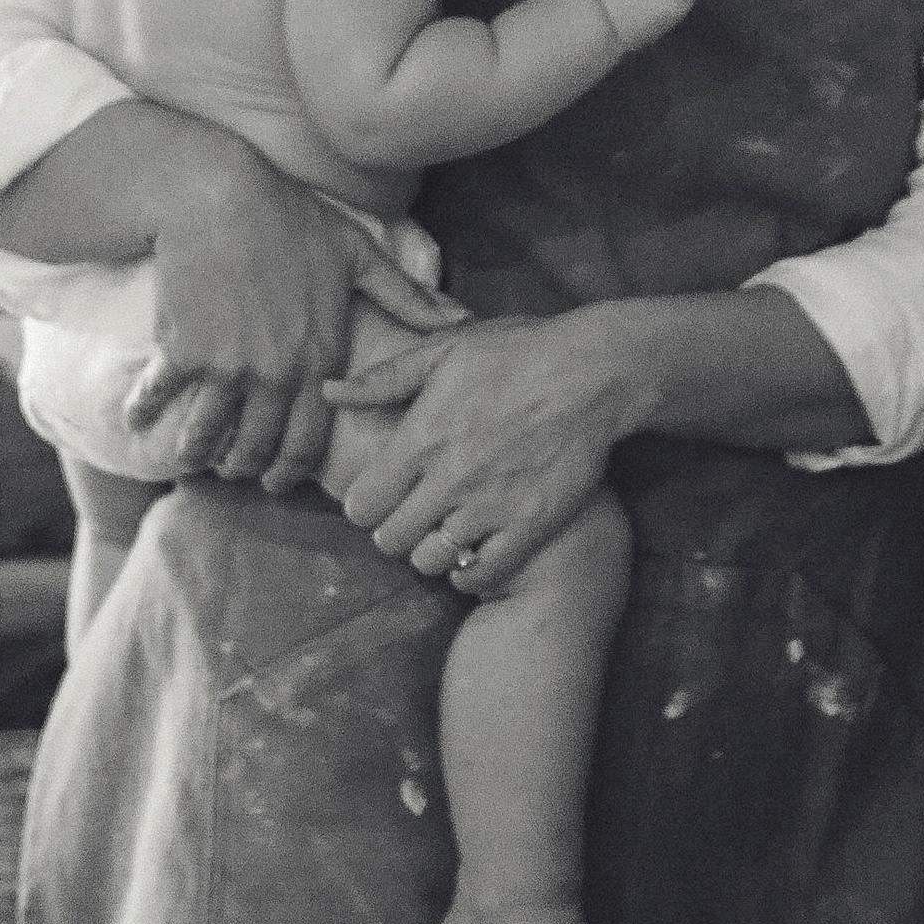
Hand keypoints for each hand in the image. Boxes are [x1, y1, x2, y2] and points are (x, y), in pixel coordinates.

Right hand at [120, 149, 463, 491]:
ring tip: (194, 454)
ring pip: (211, 438)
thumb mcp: (357, 254)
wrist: (217, 194)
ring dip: (200, 453)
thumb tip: (464, 321)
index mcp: (320, 356)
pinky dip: (145, 415)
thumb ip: (408, 297)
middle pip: (259, 448)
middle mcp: (277, 374)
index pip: (311, 439)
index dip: (293, 468)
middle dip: (247, 468)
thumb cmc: (290, 219)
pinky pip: (160, 401)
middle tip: (236, 471)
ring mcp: (229, 369)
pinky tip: (139, 418)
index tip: (279, 477)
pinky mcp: (184, 353)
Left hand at [328, 310, 637, 597]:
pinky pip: (480, 574)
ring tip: (443, 530)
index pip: (362, 504)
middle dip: (392, 530)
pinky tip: (474, 550)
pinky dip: (470, 571)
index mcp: (422, 437)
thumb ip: (384, 379)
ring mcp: (490, 508)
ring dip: (430, 550)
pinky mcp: (529, 527)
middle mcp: (449, 479)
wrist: (595, 372)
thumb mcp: (445, 349)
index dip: (365, 503)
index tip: (379, 494)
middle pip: (389, 540)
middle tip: (410, 514)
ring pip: (430, 561)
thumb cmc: (518, 352)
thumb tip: (328, 391)